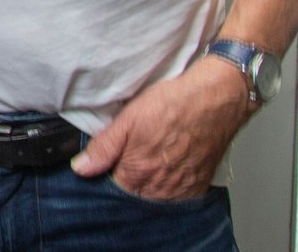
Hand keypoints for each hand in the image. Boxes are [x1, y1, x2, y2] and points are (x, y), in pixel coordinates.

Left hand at [71, 58, 251, 200]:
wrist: (216, 100)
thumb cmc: (173, 105)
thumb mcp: (128, 119)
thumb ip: (103, 148)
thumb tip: (81, 168)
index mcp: (137, 173)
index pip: (112, 187)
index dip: (109, 172)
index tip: (111, 159)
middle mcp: (160, 188)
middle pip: (134, 194)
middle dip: (129, 179)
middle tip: (134, 153)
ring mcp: (182, 189)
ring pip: (155, 197)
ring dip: (149, 184)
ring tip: (153, 156)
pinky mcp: (199, 186)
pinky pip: (177, 196)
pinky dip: (169, 186)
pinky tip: (168, 165)